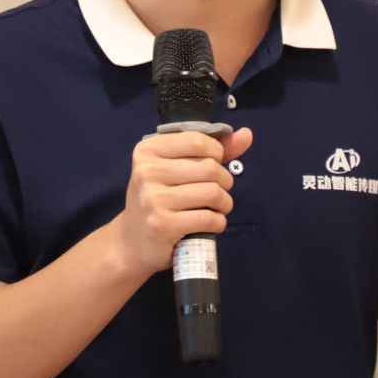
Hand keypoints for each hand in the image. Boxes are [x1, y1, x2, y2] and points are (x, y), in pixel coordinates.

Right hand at [113, 126, 254, 277]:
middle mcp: (147, 172)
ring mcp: (153, 199)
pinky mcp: (163, 225)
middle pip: (209, 167)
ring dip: (224, 203)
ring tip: (218, 207)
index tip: (213, 164)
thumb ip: (210, 150)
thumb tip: (246, 134)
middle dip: (224, 181)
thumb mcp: (174, 169)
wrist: (131, 242)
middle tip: (218, 191)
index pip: (197, 140)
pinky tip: (211, 222)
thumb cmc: (158, 199)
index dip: (216, 152)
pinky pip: (209, 218)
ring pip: (213, 193)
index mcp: (147, 151)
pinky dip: (218, 222)